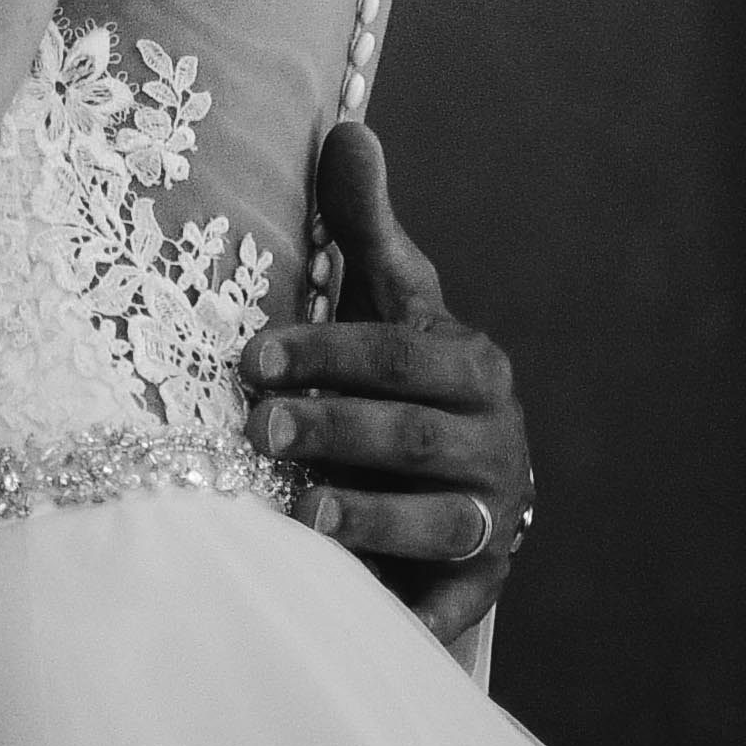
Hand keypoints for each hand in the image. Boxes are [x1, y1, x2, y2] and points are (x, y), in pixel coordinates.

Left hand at [236, 120, 530, 649]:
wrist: (450, 479)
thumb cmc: (397, 377)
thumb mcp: (385, 303)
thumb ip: (364, 225)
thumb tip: (348, 127)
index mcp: (472, 364)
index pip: (399, 352)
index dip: (326, 352)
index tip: (249, 356)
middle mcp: (496, 440)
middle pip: (415, 437)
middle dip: (334, 430)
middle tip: (257, 429)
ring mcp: (492, 515)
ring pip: (439, 519)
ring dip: (369, 518)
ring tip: (299, 514)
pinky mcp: (478, 585)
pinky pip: (451, 606)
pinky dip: (415, 618)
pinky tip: (368, 618)